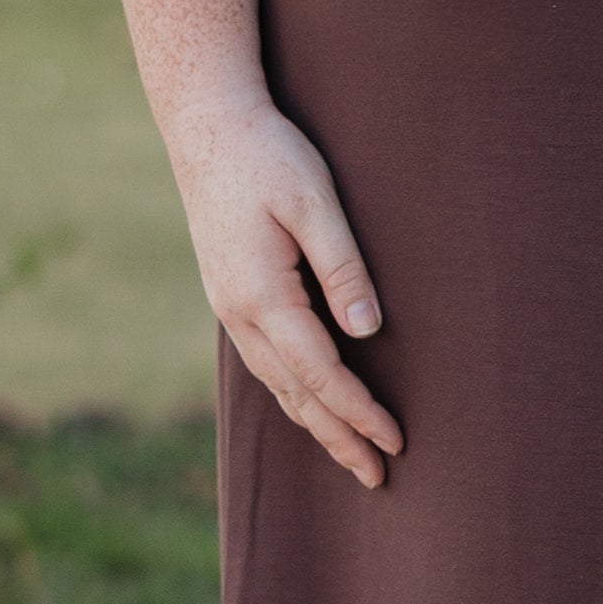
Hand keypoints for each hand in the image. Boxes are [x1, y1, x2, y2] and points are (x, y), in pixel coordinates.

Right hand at [171, 94, 400, 489]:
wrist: (207, 125)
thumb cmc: (269, 155)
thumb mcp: (315, 201)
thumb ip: (343, 267)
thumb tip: (369, 331)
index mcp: (262, 296)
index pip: (321, 373)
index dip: (359, 412)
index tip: (396, 441)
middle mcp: (239, 313)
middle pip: (295, 394)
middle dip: (338, 438)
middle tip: (378, 478)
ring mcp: (229, 306)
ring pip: (276, 383)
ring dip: (315, 422)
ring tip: (350, 454)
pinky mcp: (230, 293)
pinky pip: (264, 361)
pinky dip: (292, 392)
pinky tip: (308, 401)